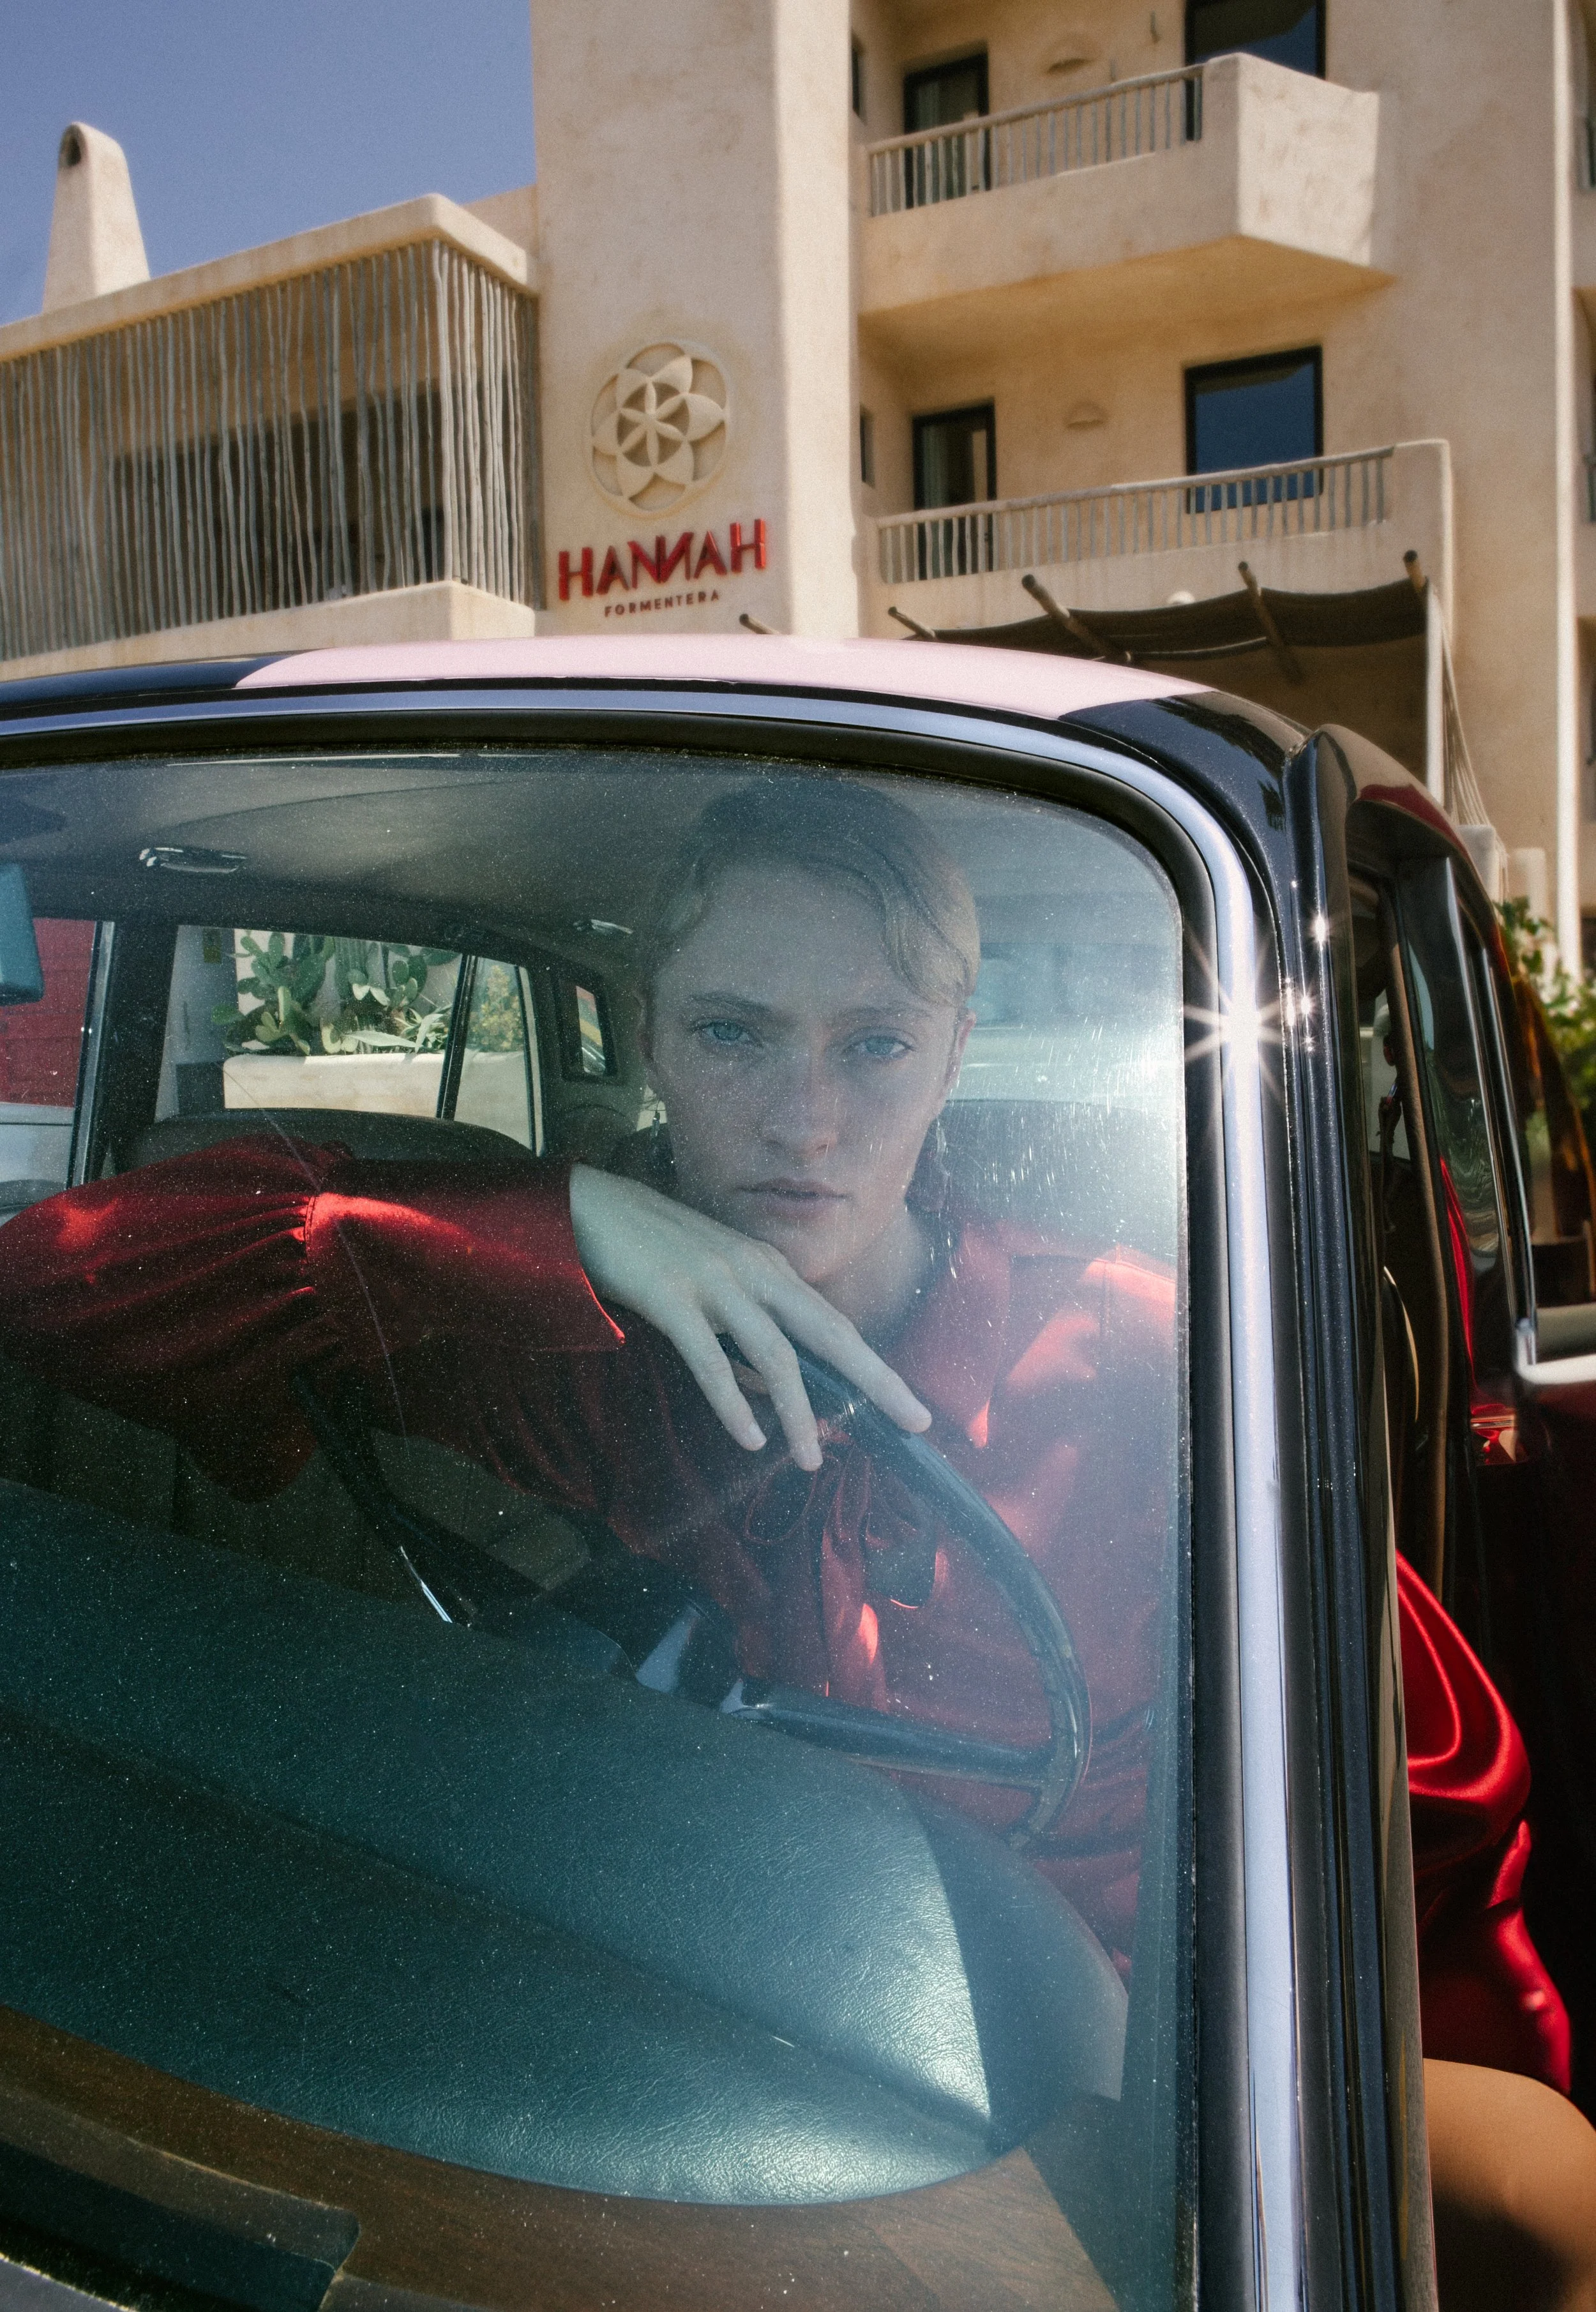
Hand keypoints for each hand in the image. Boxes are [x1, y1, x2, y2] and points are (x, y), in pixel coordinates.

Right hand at [568, 1165, 930, 1471]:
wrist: (591, 1206)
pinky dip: (731, 1400)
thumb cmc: (652, 1249)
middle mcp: (754, 1272)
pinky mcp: (671, 1296)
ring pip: (774, 1354)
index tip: (907, 1403)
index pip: (834, 1324)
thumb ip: (746, 1330)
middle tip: (914, 1420)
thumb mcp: (714, 1286)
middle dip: (876, 1378)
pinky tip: (749, 1436)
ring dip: (798, 1412)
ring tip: (810, 1460)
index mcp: (769, 1269)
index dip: (873, 1365)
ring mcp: (715, 1282)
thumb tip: (773, 1390)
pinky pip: (710, 1357)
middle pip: (829, 1332)